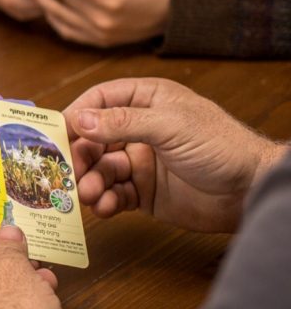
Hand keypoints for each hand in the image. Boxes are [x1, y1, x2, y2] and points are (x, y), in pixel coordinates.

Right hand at [64, 78, 285, 232]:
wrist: (250, 191)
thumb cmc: (220, 146)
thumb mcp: (170, 126)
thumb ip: (123, 123)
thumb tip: (80, 120)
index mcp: (146, 101)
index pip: (101, 100)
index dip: (77, 114)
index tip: (58, 133)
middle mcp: (139, 129)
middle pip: (93, 138)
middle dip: (80, 156)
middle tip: (69, 172)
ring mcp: (140, 161)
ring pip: (100, 169)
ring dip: (90, 181)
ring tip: (87, 194)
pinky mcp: (143, 192)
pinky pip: (114, 194)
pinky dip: (105, 201)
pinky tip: (104, 207)